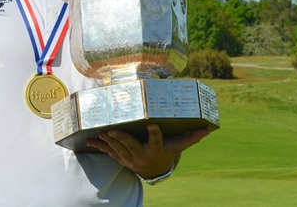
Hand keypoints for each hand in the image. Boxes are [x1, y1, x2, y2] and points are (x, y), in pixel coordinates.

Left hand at [87, 124, 211, 179]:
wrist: (154, 171)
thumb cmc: (167, 153)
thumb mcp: (178, 147)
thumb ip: (190, 138)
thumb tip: (208, 130)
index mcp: (156, 149)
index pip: (157, 140)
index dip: (155, 133)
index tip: (152, 124)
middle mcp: (142, 155)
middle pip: (131, 146)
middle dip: (122, 138)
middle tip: (113, 130)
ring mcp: (130, 159)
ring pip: (118, 149)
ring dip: (109, 142)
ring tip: (102, 134)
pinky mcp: (122, 159)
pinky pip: (109, 153)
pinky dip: (99, 147)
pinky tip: (89, 141)